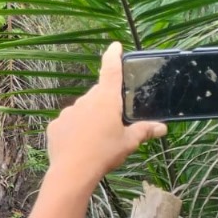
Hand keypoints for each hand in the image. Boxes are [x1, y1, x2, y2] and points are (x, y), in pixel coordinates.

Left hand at [45, 42, 166, 188]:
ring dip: (90, 117)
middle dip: (106, 102)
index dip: (113, 56)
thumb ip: (144, 131)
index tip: (114, 46)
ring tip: (97, 138)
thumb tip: (162, 128)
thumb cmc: (105, 153)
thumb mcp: (129, 143)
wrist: (73, 171)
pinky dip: (75, 129)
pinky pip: (68, 123)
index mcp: (105, 100)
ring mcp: (67, 112)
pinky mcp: (54, 125)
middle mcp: (84, 101)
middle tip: (114, 120)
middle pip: (98, 94)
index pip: (111, 71)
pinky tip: (80, 144)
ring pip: (82, 109)